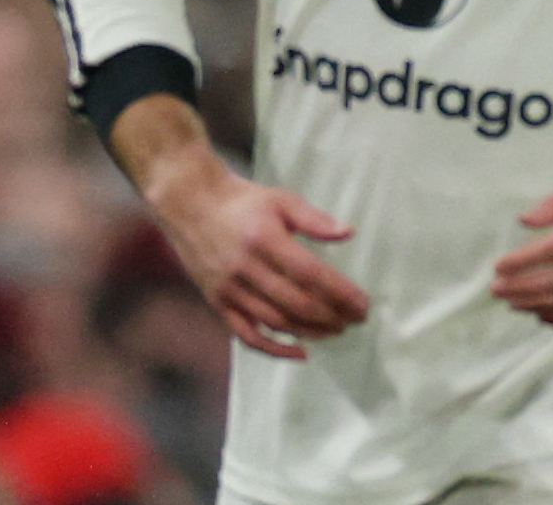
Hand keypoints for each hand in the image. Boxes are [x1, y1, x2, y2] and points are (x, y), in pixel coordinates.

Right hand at [143, 144, 367, 358]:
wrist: (189, 203)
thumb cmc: (241, 201)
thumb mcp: (280, 200)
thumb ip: (314, 219)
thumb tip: (348, 233)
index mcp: (264, 238)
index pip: (311, 274)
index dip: (341, 294)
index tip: (363, 305)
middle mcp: (246, 267)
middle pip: (297, 303)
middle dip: (332, 316)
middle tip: (355, 320)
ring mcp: (229, 288)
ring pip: (276, 322)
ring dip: (311, 332)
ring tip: (335, 331)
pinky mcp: (217, 302)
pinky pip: (247, 335)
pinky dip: (275, 350)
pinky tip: (300, 351)